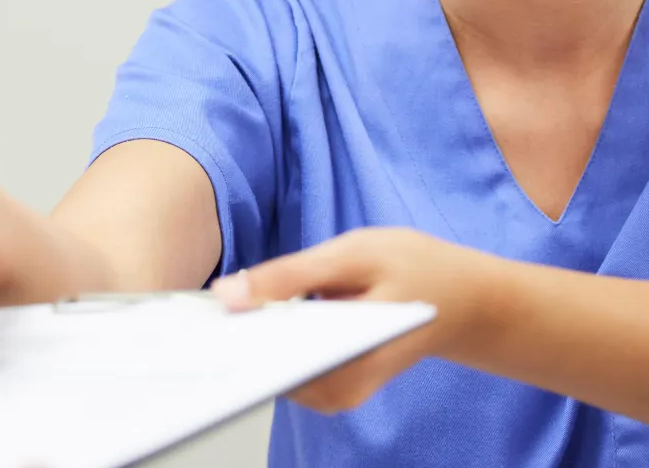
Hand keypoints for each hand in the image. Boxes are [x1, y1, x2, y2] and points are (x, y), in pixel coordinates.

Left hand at [211, 227, 498, 413]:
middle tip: (190, 308)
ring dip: (242, 335)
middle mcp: (335, 392)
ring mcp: (330, 394)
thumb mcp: (353, 255)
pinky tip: (247, 313)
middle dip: (227, 336)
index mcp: (345, 364)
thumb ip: (290, 275)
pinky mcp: (325, 385)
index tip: (185, 322)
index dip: (220, 343)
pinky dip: (262, 337)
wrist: (463, 299)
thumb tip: (227, 295)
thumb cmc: (416, 269)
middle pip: (260, 370)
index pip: (264, 365)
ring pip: (266, 366)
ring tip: (217, 307)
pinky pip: (279, 362)